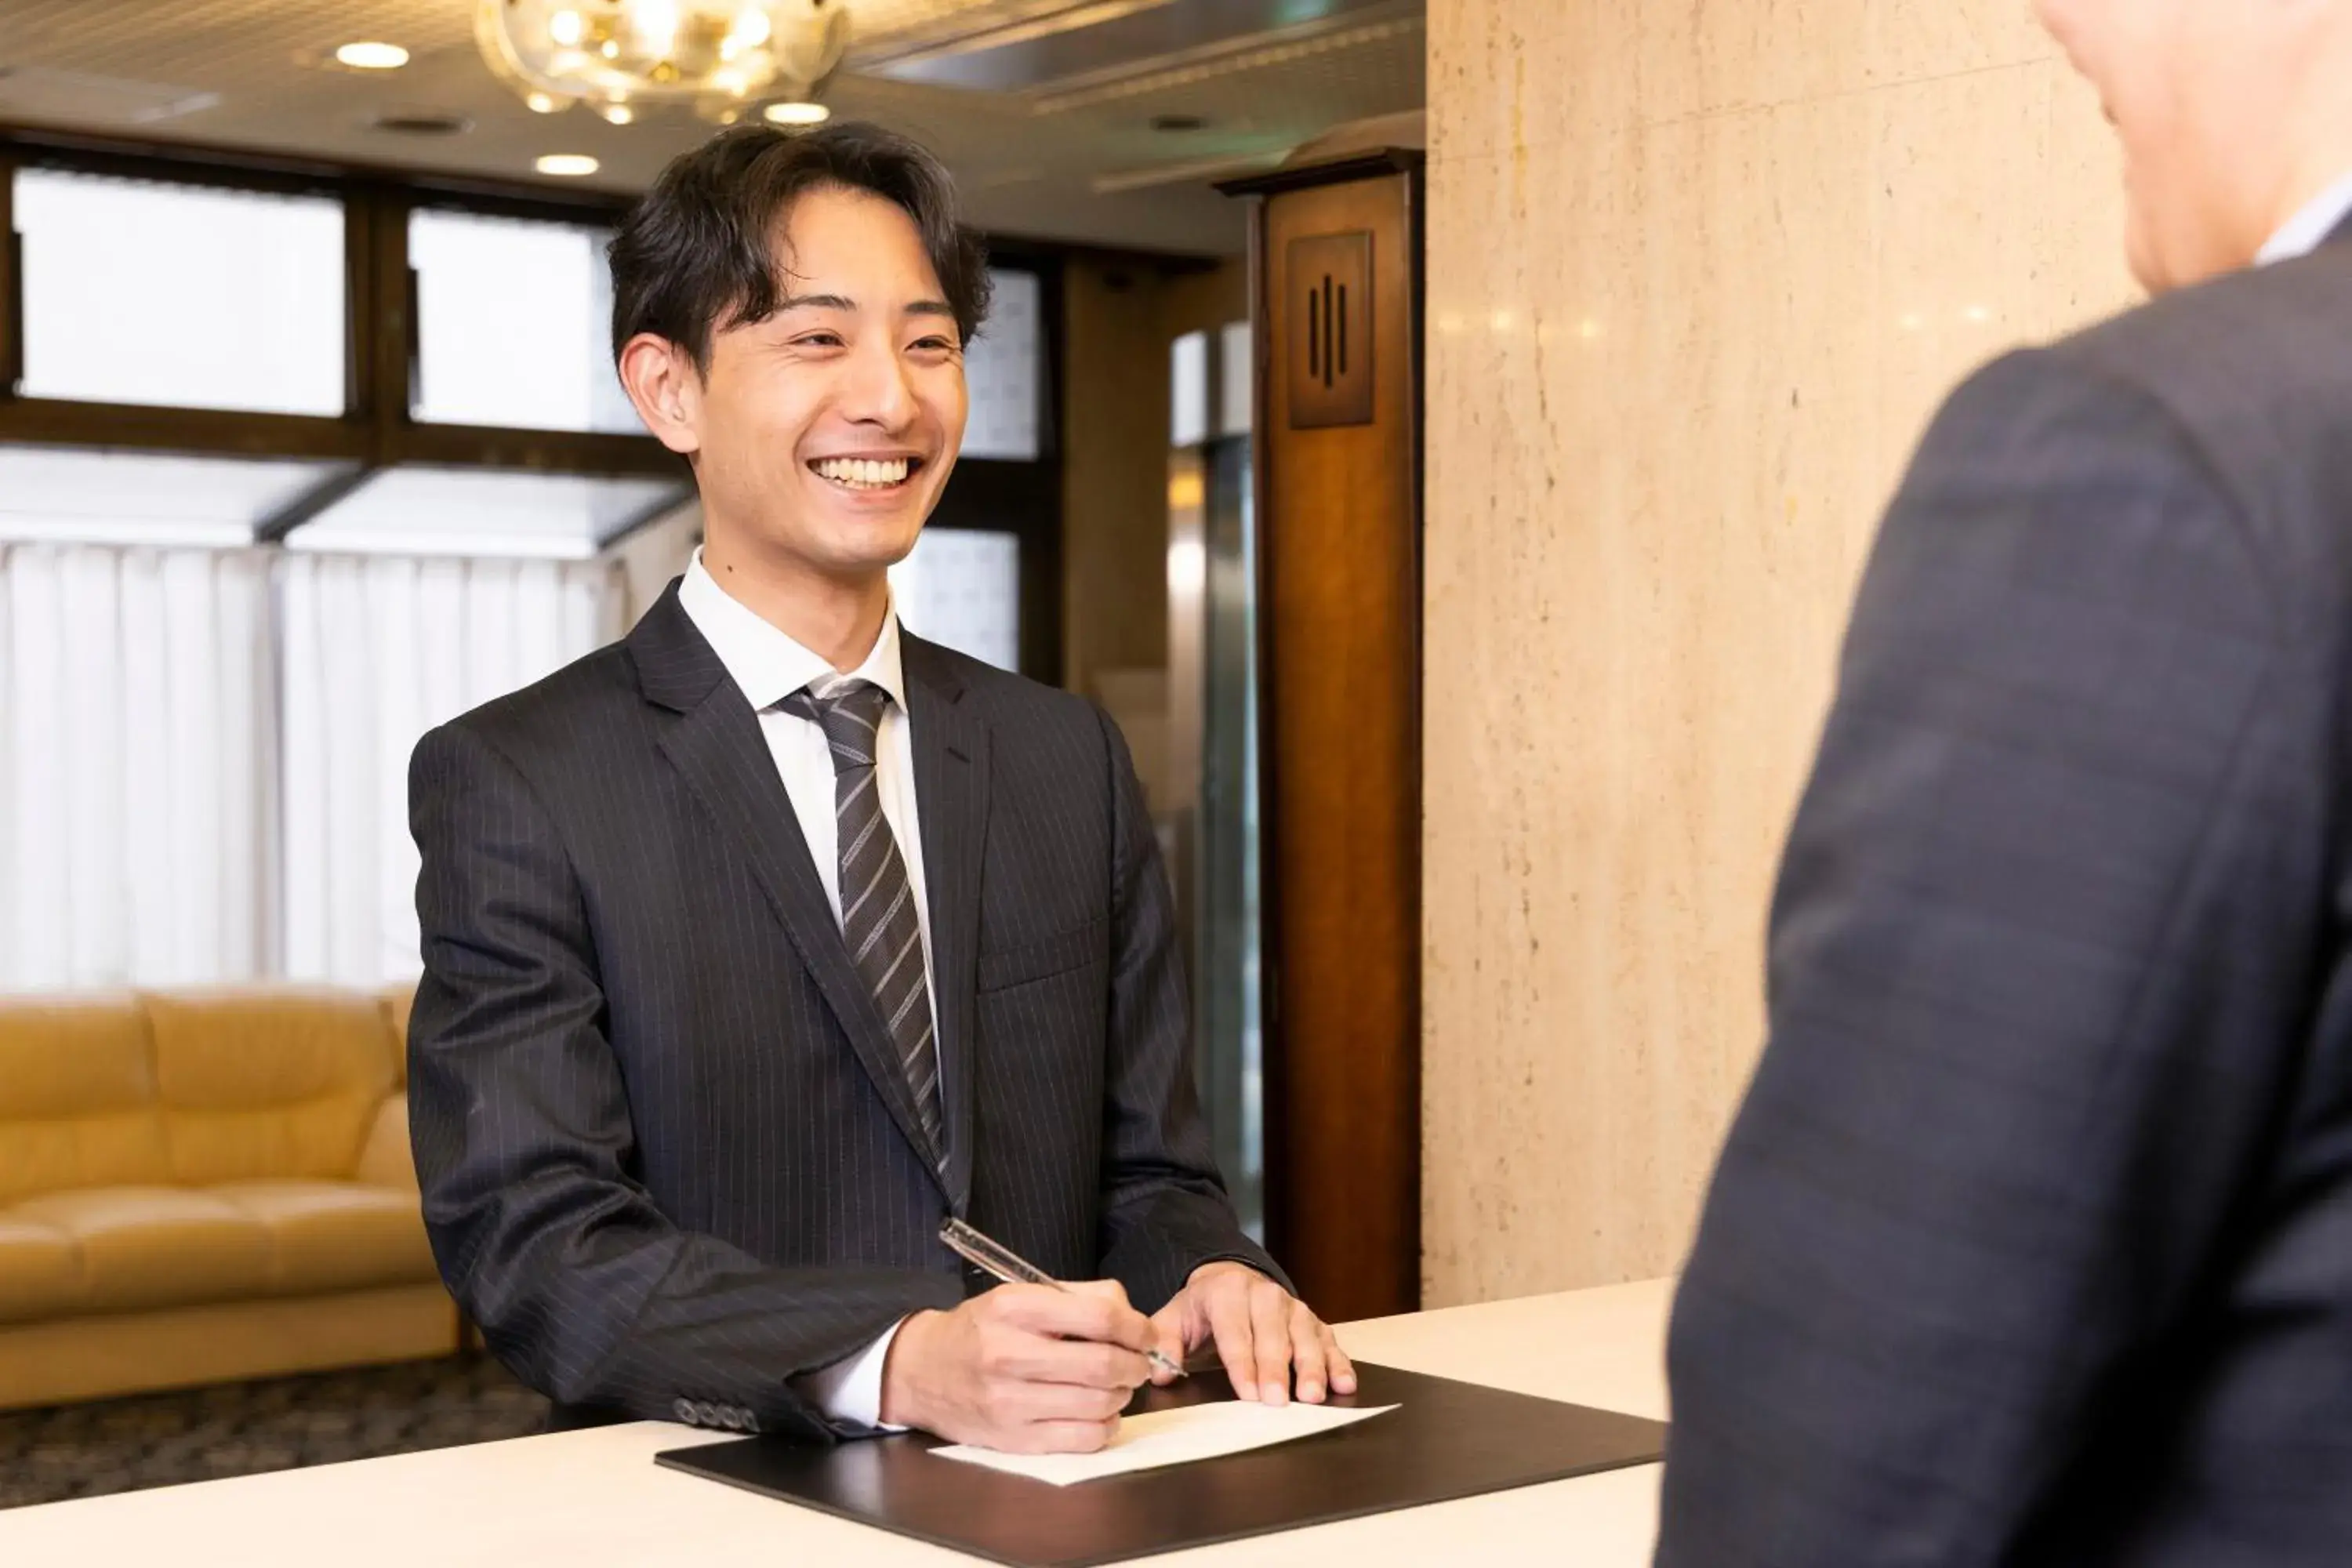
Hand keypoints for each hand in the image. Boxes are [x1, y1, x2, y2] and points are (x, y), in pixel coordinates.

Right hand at [878, 1281, 1154, 1452]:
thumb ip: (1077, 1296)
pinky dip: (1104, 1426)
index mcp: (1014, 1308)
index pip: (1098, 1316)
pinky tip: (1099, 1412)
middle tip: (1139, 1362)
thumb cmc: (979, 1330)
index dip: (1136, 1327)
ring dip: (1122, 1395)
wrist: (921, 1372)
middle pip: (1103, 1364)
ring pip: (1098, 1403)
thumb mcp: (1017, 1295)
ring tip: (1116, 1385)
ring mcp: (1010, 1402)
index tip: (1145, 1333)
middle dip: (1136, 1364)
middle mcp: (1009, 1354)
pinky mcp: (1013, 1439)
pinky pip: (1081, 1438)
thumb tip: (1129, 1312)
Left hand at [1148, 1262, 1356, 1406]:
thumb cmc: (1202, 1309)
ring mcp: (1293, 1307)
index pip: (1235, 1331)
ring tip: (1312, 1396)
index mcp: (1227, 1293)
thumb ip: (1165, 1345)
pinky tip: (1343, 1385)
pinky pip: (1329, 1341)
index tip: (1247, 1394)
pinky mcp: (1312, 1321)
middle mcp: (1264, 1296)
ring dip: (1311, 1367)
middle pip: (1273, 1336)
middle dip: (1276, 1370)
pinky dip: (1338, 1363)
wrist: (1230, 1280)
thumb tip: (1159, 1375)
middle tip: (1277, 1402)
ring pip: (1305, 1337)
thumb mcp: (1173, 1319)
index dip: (1242, 1364)